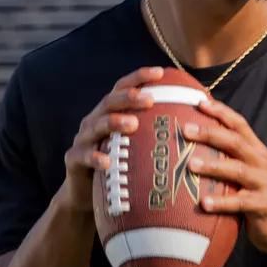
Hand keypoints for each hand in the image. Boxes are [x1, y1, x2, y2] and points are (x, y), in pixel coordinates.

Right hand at [58, 66, 163, 212]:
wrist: (86, 193)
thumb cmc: (119, 168)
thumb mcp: (135, 148)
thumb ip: (153, 134)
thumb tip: (193, 124)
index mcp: (109, 113)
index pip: (122, 88)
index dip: (139, 77)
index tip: (160, 72)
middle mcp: (94, 121)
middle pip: (110, 102)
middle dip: (129, 97)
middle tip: (150, 99)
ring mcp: (82, 139)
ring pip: (96, 125)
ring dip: (114, 122)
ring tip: (133, 124)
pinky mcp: (73, 159)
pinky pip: (83, 156)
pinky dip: (95, 158)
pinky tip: (107, 162)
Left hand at [184, 98, 266, 254]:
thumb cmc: (257, 198)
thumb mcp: (247, 173)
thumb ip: (229, 159)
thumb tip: (192, 147)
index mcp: (257, 151)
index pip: (239, 124)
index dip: (221, 112)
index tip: (199, 102)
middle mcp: (261, 163)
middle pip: (235, 142)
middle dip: (210, 133)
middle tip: (186, 130)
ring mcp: (264, 183)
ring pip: (237, 170)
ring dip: (213, 166)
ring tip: (191, 164)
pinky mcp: (262, 205)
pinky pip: (239, 202)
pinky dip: (221, 202)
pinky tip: (204, 203)